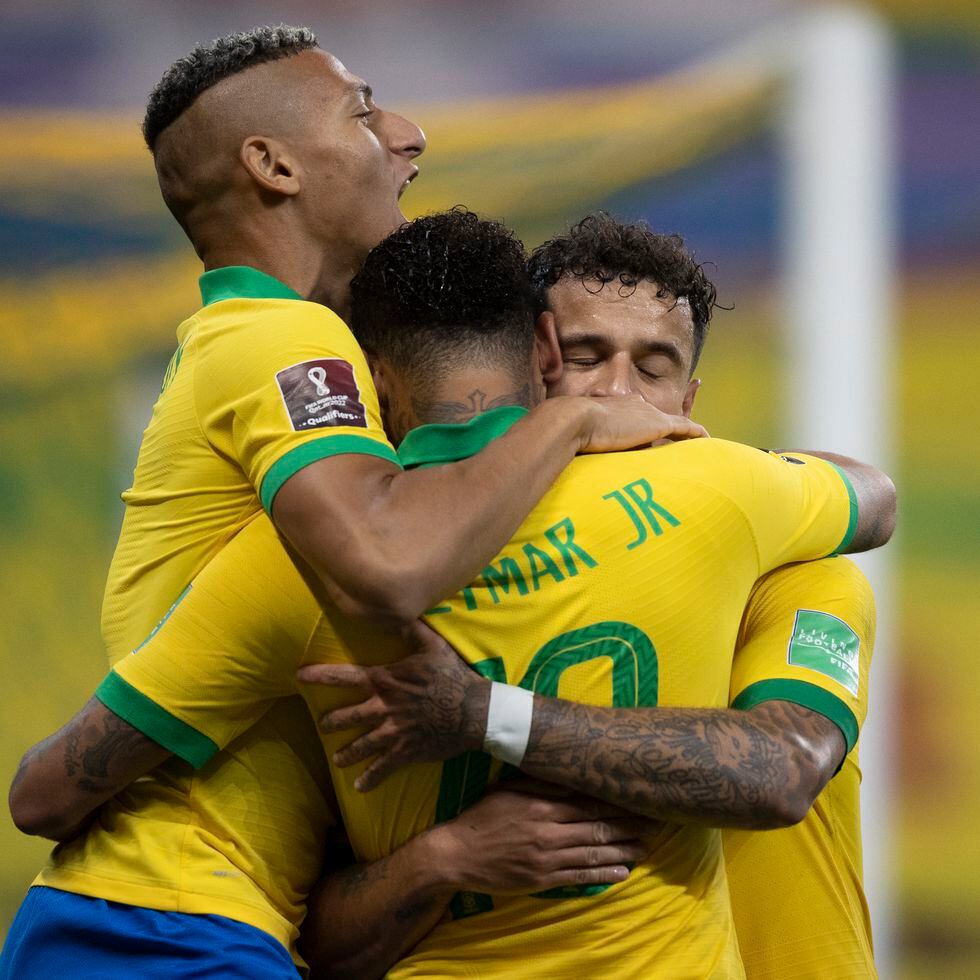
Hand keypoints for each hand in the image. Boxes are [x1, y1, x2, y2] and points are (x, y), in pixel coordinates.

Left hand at [297, 620, 489, 790]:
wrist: (473, 711)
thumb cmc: (453, 676)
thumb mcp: (433, 647)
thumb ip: (412, 629)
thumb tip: (398, 610)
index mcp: (385, 681)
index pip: (344, 676)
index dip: (319, 676)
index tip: (299, 676)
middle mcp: (382, 708)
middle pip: (345, 717)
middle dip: (330, 722)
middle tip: (323, 725)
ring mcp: (392, 733)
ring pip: (359, 746)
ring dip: (345, 754)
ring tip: (337, 759)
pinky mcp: (405, 752)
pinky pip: (382, 769)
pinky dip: (370, 779)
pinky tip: (360, 787)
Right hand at [429, 779, 655, 893]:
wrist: (457, 854)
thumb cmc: (484, 816)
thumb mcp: (509, 789)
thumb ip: (542, 782)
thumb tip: (572, 773)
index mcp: (542, 805)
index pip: (589, 802)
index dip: (617, 802)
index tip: (640, 799)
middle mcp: (548, 831)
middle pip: (598, 827)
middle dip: (629, 824)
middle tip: (656, 822)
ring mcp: (547, 858)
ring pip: (594, 853)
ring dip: (624, 850)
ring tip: (647, 847)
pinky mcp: (543, 879)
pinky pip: (580, 876)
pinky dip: (603, 874)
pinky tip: (622, 871)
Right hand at [576, 394, 707, 452]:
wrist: (576, 419)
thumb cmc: (572, 430)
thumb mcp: (586, 433)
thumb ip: (599, 440)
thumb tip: (601, 458)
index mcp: (620, 405)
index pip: (640, 414)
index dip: (647, 423)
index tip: (649, 432)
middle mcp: (637, 405)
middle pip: (660, 417)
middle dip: (671, 427)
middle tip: (684, 437)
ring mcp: (649, 413)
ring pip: (675, 423)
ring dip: (686, 433)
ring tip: (698, 445)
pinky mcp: (658, 424)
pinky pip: (686, 428)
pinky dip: (697, 434)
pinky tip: (707, 441)